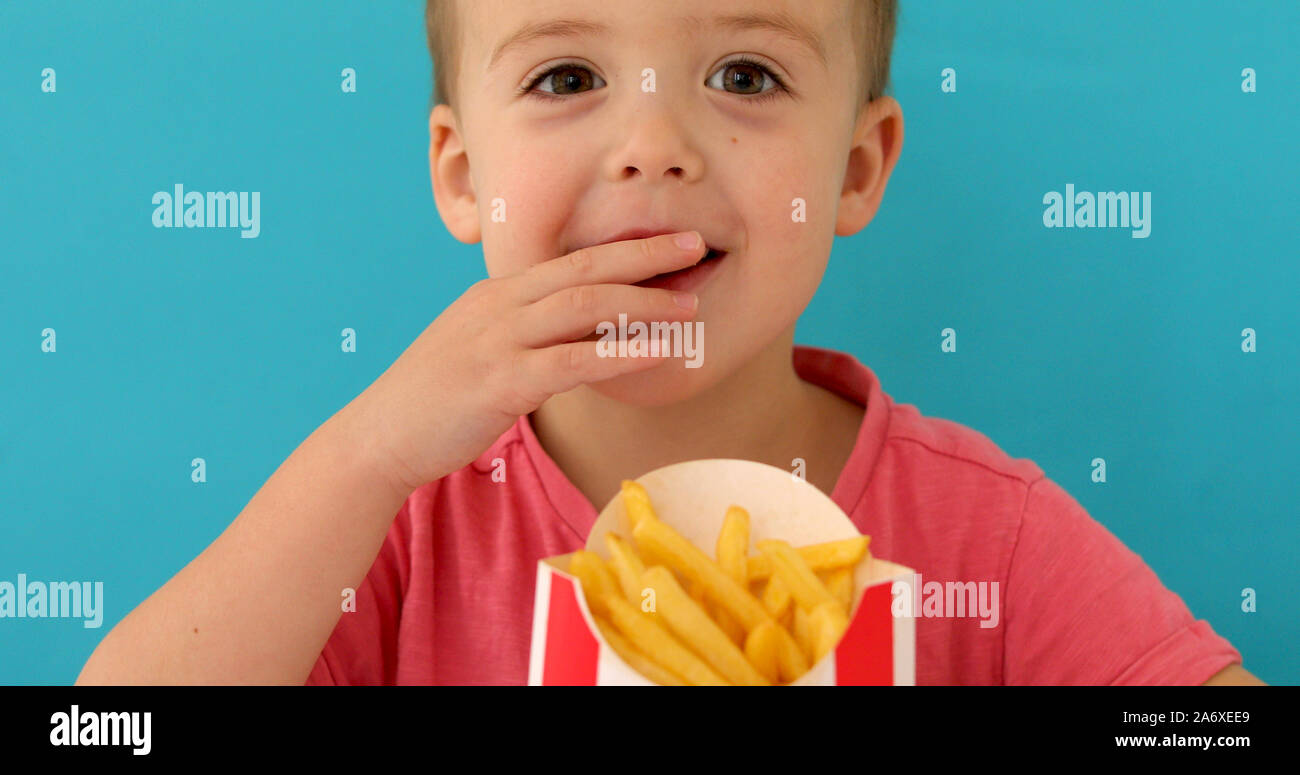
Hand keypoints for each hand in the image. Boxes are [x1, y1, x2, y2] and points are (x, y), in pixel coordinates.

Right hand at [348, 231, 707, 492]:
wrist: (380, 436)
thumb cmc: (435, 399)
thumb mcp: (479, 349)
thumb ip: (523, 334)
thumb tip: (576, 335)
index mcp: (496, 294)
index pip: (572, 261)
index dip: (625, 249)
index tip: (670, 241)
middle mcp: (499, 305)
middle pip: (585, 269)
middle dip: (645, 255)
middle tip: (696, 244)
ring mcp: (498, 340)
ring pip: (583, 307)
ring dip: (644, 302)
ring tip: (691, 303)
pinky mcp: (501, 381)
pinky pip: (573, 360)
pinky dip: (621, 351)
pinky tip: (658, 351)